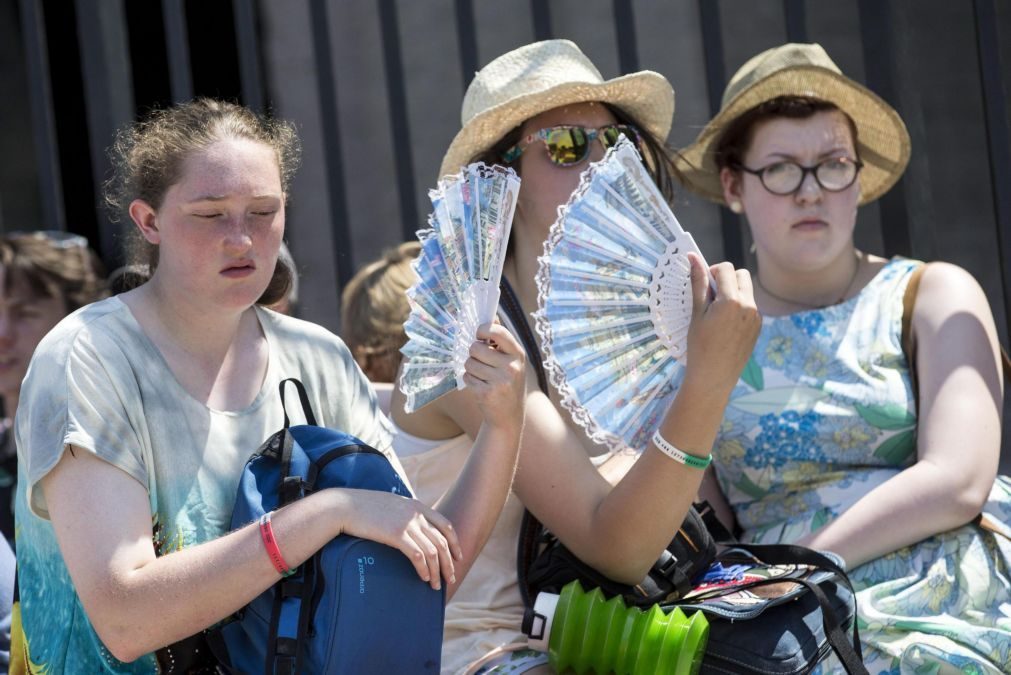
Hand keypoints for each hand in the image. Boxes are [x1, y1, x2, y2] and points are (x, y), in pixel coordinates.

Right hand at [336, 489, 461, 589]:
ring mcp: (407, 523)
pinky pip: (418, 556)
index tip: (458, 557)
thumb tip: (413, 530)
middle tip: (451, 578)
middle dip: (449, 563)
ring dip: (437, 571)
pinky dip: (424, 569)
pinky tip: (424, 578)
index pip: (445, 525)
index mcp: (417, 506)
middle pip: (442, 541)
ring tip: (436, 585)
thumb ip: (406, 513)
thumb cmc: (364, 508)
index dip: (454, 543)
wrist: (345, 506)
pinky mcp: (396, 534)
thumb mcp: (391, 505)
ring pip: (432, 551)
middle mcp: (416, 514)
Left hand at [463, 322, 526, 432]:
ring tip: (482, 375)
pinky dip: (470, 380)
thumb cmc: (508, 382)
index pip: (497, 332)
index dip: (483, 329)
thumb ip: (501, 340)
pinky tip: (480, 386)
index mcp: (518, 354)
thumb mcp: (511, 361)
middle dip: (473, 353)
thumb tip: (492, 316)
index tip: (478, 334)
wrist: (509, 417)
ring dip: (470, 368)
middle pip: (476, 348)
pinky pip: (467, 377)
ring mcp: (500, 381)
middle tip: (480, 361)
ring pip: (469, 363)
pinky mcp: (487, 393)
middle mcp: (512, 366)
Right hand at [683, 254, 760, 391]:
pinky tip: (724, 326)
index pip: (726, 268)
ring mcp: (756, 317)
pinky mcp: (758, 327)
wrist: (713, 378)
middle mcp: (749, 306)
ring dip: (733, 293)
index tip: (703, 283)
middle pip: (742, 275)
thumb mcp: (696, 313)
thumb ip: (698, 283)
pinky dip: (738, 307)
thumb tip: (692, 258)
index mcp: (732, 300)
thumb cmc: (699, 347)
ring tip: (716, 313)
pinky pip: (750, 307)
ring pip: (747, 291)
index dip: (713, 271)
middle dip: (727, 278)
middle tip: (711, 295)